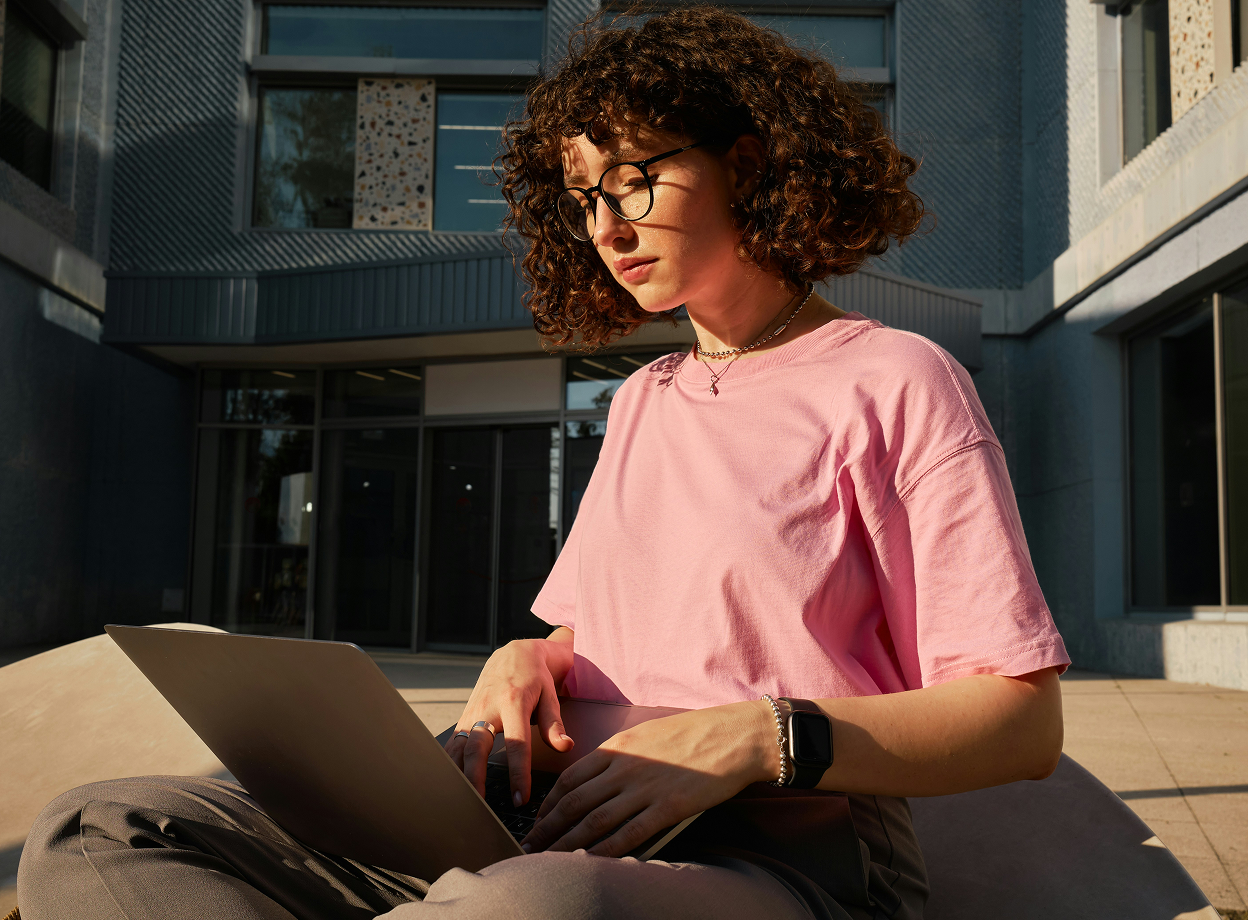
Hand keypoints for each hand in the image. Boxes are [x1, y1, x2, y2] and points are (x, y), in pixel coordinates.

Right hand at [444, 636, 574, 806]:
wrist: (513, 655)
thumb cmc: (535, 678)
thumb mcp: (550, 696)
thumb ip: (555, 724)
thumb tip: (566, 747)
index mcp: (513, 703)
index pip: (516, 745)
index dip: (518, 774)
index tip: (520, 799)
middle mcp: (488, 708)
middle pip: (477, 748)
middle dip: (477, 780)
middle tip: (483, 808)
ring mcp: (472, 713)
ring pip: (458, 748)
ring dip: (458, 776)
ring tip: (462, 804)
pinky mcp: (464, 717)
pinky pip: (451, 744)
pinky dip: (448, 765)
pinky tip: (448, 786)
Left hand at [520, 700, 776, 856]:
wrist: (733, 735)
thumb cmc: (692, 734)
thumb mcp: (646, 734)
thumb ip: (619, 756)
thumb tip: (596, 779)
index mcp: (617, 748)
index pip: (570, 778)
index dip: (548, 803)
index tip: (537, 819)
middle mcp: (624, 767)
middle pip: (574, 803)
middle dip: (548, 828)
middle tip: (529, 846)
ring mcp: (645, 787)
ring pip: (595, 821)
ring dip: (568, 844)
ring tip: (549, 860)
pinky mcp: (667, 807)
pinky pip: (629, 833)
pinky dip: (605, 850)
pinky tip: (590, 863)